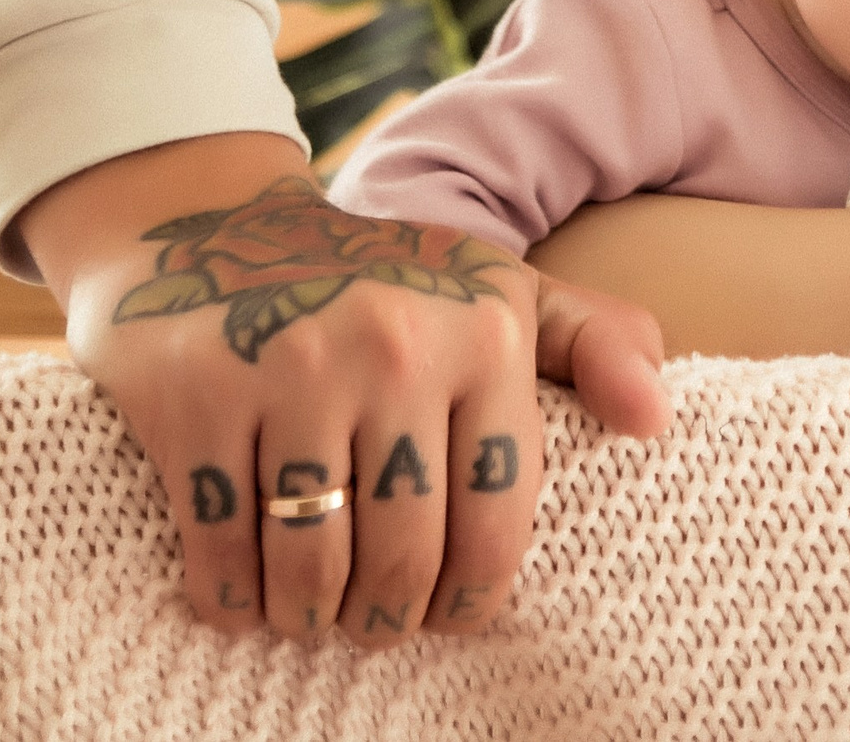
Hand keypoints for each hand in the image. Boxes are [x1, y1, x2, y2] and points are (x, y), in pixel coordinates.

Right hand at [19, 134, 670, 648]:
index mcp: (484, 332)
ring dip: (310, 617)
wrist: (212, 225)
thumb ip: (595, 343)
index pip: (498, 517)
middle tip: (374, 624)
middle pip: (404, 553)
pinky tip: (243, 598)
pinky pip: (220, 545)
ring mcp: (289, 368)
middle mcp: (396, 346)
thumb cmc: (381, 280)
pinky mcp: (193, 396)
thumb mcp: (499, 290)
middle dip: (388, 616)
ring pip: (312, 562)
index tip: (452, 615)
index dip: (474, 593)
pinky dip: (231, 596)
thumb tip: (655, 419)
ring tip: (313, 617)